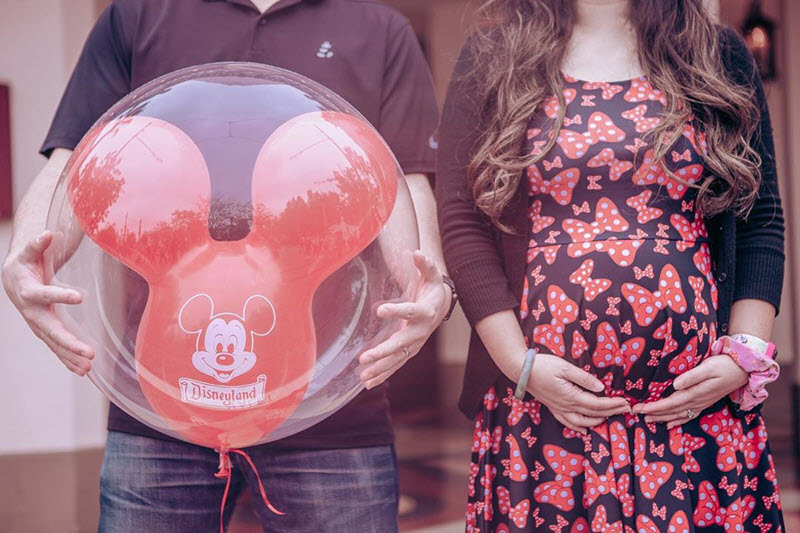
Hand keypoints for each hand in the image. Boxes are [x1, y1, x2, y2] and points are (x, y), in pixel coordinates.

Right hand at [3, 231, 92, 374]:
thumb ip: (38, 244)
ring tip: (88, 368)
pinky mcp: (44, 331)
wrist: (13, 278)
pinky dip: (68, 360)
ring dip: (70, 356)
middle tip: (88, 353)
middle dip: (69, 342)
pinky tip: (83, 371)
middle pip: (50, 329)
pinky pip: (56, 348)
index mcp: (29, 291)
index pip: (45, 294)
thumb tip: (48, 234)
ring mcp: (38, 324)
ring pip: (54, 343)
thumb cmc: (25, 262)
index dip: (60, 295)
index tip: (79, 296)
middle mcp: (32, 312)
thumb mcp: (29, 251)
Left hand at [358, 251, 447, 388]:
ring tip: (363, 377)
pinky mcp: (409, 351)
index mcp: (424, 312)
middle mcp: (420, 332)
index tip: (380, 310)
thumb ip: (425, 264)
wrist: (441, 306)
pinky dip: (382, 375)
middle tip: (365, 357)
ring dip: (380, 369)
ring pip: (397, 359)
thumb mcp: (431, 275)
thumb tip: (417, 252)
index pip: (410, 311)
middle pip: (401, 344)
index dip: (396, 311)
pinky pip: (396, 365)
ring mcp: (415, 344)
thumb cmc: (432, 288)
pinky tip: (367, 383)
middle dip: (383, 352)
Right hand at [528, 353, 630, 433]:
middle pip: (593, 414)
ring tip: (609, 417)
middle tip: (625, 409)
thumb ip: (584, 378)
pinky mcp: (553, 408)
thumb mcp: (565, 367)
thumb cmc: (543, 366)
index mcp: (571, 396)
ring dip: (597, 421)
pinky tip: (585, 429)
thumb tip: (601, 387)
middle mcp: (566, 406)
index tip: (625, 403)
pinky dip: (579, 427)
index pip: (597, 404)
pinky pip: (568, 423)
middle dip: (611, 412)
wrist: (521, 371)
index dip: (613, 405)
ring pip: (581, 422)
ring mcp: (558, 409)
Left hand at [633, 354, 747, 428]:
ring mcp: (702, 403)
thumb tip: (676, 384)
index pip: (670, 403)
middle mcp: (698, 401)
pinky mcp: (705, 402)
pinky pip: (689, 415)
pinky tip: (670, 424)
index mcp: (696, 393)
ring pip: (679, 415)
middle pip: (671, 411)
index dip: (654, 407)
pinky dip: (678, 420)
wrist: (743, 369)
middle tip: (635, 413)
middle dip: (653, 413)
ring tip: (647, 419)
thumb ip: (692, 376)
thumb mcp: (708, 367)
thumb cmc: (724, 364)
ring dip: (662, 418)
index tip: (639, 408)